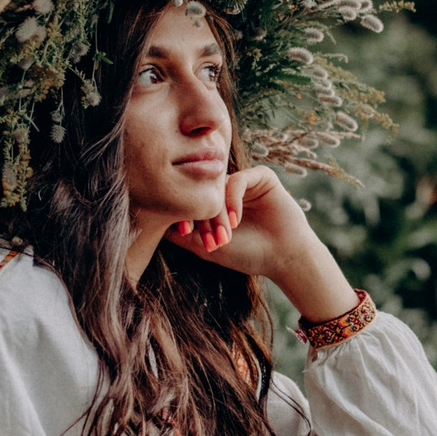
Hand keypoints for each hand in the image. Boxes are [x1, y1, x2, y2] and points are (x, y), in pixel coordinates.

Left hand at [166, 166, 355, 321]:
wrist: (284, 258)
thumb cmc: (247, 255)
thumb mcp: (205, 248)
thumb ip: (181, 235)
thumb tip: (152, 221)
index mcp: (214, 203)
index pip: (191, 197)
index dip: (184, 213)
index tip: (184, 232)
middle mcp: (227, 190)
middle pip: (202, 190)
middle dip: (202, 215)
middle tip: (208, 239)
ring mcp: (244, 182)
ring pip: (219, 185)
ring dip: (218, 210)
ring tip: (224, 234)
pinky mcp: (262, 177)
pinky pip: (239, 178)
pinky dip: (233, 199)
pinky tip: (236, 220)